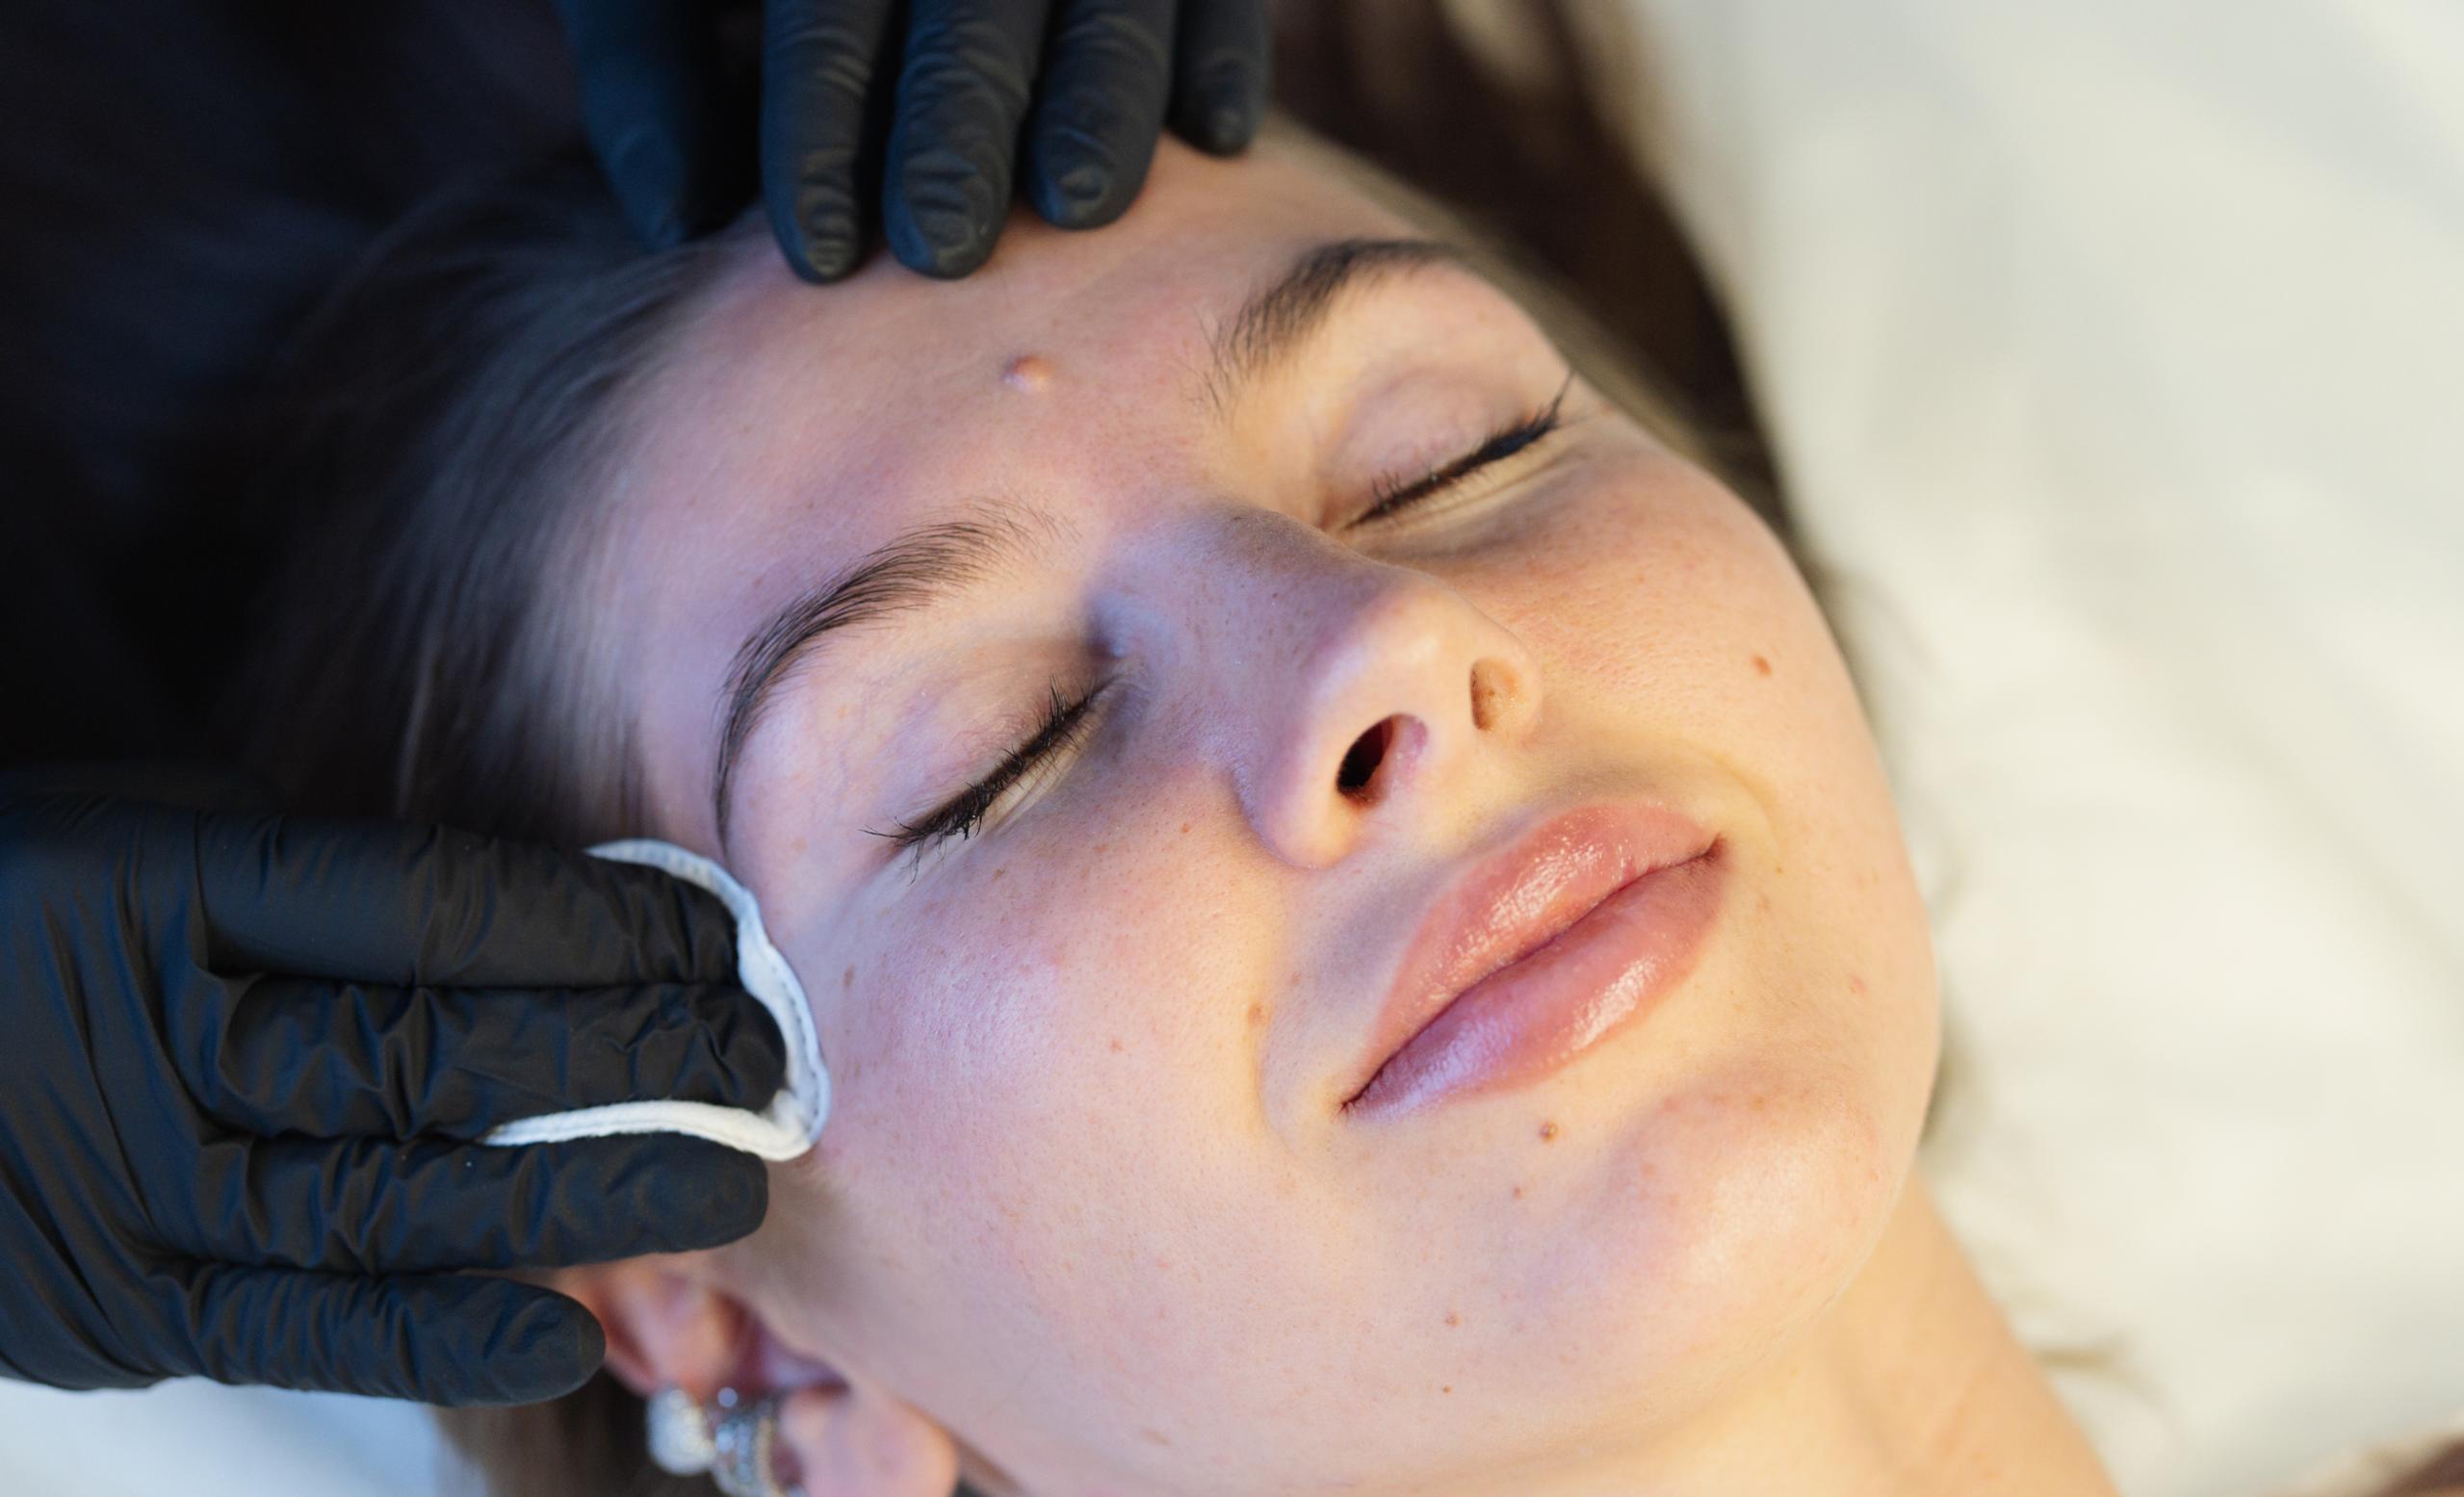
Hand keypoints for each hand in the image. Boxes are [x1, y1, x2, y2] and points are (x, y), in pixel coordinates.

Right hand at [0, 766, 786, 1405]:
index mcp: (158, 888)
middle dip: (628, 1056)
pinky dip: (439, 1340)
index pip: (428, 908)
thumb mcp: (158, 831)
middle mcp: (150, 1042)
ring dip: (582, 1198)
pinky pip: (300, 1330)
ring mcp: (132, 1189)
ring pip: (393, 1197)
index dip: (594, 923)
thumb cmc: (43, 917)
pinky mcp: (121, 1312)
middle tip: (760, 1057)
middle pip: (434, 1051)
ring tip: (727, 1181)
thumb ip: (330, 881)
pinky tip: (562, 1334)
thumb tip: (564, 926)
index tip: (711, 934)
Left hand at [556, 0, 1270, 279]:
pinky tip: (1216, 140)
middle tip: (942, 249)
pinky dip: (1219, 59)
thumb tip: (676, 217)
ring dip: (1097, 104)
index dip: (817, 133)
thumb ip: (650, 68)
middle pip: (966, 18)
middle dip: (956, 131)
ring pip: (1106, 9)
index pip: (825, 22)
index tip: (817, 257)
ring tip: (1078, 204)